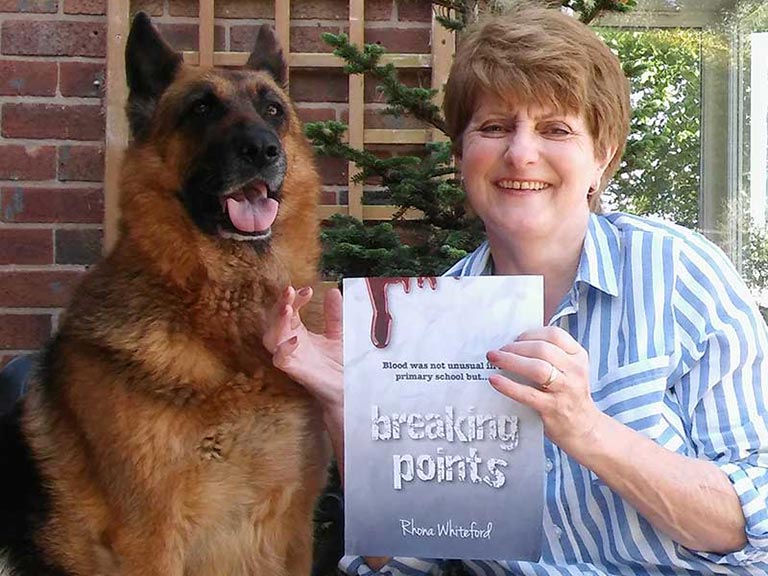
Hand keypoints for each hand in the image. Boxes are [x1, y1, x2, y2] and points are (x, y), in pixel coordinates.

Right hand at [263, 286, 342, 410]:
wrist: (348, 389)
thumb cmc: (339, 364)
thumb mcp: (338, 333)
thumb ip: (334, 314)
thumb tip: (333, 291)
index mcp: (298, 332)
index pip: (289, 309)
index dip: (295, 298)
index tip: (308, 289)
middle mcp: (290, 343)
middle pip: (275, 320)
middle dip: (280, 304)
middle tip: (290, 291)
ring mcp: (291, 357)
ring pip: (271, 338)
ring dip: (277, 322)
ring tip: (288, 309)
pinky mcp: (295, 371)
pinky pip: (280, 360)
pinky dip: (284, 349)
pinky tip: (295, 338)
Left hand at [485, 327, 599, 450]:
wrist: (583, 428)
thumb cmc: (568, 395)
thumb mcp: (568, 370)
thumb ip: (550, 356)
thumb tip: (514, 343)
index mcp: (578, 356)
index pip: (555, 335)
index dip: (531, 334)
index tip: (515, 338)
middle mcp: (574, 371)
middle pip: (543, 349)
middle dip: (516, 347)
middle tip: (499, 350)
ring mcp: (565, 390)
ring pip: (537, 368)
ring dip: (511, 361)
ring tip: (494, 359)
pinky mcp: (552, 408)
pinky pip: (527, 394)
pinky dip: (508, 386)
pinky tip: (495, 381)